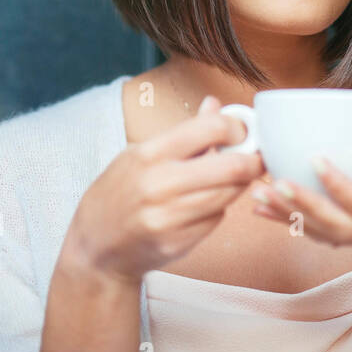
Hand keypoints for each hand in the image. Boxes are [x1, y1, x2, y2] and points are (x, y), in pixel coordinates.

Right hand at [60, 95, 263, 285]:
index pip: (211, 129)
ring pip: (229, 196)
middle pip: (231, 167)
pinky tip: (205, 205)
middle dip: (253, 161)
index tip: (240, 132)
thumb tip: (215, 105)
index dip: (236, 128)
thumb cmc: (120, 192)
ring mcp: (168, 218)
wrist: (95, 246)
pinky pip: (216, 220)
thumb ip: (184, 133)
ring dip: (237, 186)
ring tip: (230, 179)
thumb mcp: (141, 154)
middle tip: (256, 158)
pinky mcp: (177, 244)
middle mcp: (159, 185)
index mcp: (150, 154)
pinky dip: (218, 209)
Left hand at [251, 121, 351, 250]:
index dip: (340, 187)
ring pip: (321, 232)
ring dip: (287, 216)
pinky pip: (316, 231)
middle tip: (275, 182)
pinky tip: (262, 206)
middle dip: (303, 207)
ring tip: (258, 195)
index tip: (316, 159)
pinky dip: (288, 220)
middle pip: (336, 226)